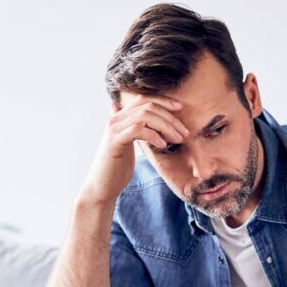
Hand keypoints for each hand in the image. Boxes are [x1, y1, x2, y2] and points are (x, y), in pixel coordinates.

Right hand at [76, 96, 190, 206]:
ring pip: (144, 116)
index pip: (143, 99)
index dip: (163, 101)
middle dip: (170, 117)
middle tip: (184, 132)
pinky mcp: (114, 142)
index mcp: (120, 118)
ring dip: (166, 126)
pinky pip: (137, 130)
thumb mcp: (129, 145)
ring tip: (177, 139)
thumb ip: (135, 131)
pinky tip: (163, 145)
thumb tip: (141, 122)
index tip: (180, 107)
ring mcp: (114, 130)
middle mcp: (115, 120)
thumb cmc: (117, 167)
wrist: (101, 186)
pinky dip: (153, 135)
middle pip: (147, 106)